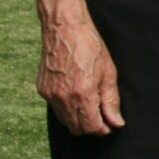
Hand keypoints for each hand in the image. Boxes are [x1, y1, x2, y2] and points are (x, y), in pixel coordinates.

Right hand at [39, 15, 123, 135]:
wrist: (64, 28)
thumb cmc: (90, 46)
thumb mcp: (108, 73)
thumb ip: (111, 101)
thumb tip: (116, 123)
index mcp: (82, 94)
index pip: (92, 127)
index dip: (103, 130)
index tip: (110, 125)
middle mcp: (63, 98)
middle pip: (77, 129)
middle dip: (91, 128)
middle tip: (103, 118)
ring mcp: (50, 95)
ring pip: (65, 121)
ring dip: (78, 120)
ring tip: (91, 107)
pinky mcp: (42, 90)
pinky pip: (56, 109)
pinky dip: (67, 109)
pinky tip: (77, 97)